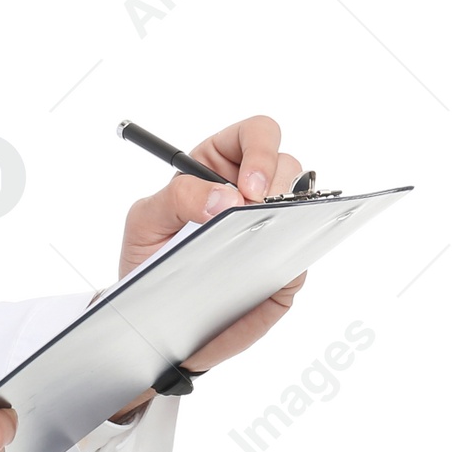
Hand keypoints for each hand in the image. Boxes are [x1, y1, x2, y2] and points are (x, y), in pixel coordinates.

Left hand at [105, 114, 307, 421]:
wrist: (151, 315)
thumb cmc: (148, 256)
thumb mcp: (146, 220)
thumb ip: (178, 197)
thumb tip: (227, 198)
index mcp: (215, 168)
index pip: (254, 136)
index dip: (261, 152)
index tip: (250, 188)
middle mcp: (250, 193)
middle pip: (288, 165)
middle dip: (279, 185)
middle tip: (259, 211)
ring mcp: (272, 228)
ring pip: (305, 205)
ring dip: (291, 216)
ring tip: (263, 237)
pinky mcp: (283, 266)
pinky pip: (304, 254)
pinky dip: (295, 256)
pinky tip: (270, 266)